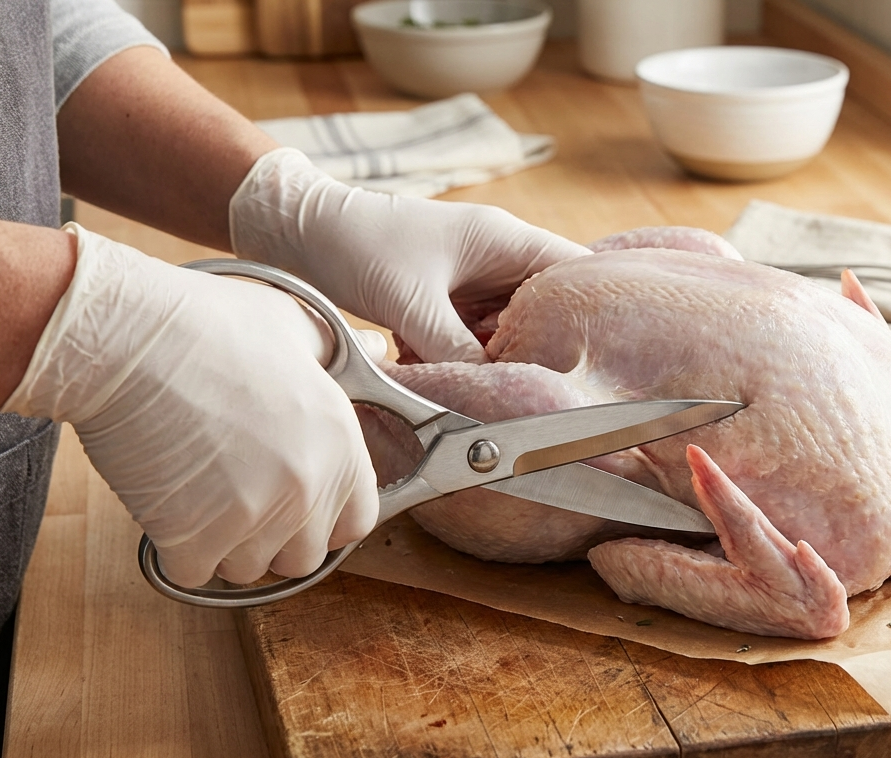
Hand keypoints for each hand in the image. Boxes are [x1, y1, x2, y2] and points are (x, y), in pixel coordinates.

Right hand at [3, 224, 378, 587]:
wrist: (125, 338)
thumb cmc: (205, 323)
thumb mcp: (294, 325)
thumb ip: (339, 351)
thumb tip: (376, 349)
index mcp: (339, 442)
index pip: (358, 520)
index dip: (327, 517)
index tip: (298, 502)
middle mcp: (307, 486)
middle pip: (303, 556)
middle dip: (275, 537)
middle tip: (240, 498)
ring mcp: (253, 516)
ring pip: (248, 568)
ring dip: (225, 544)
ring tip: (201, 492)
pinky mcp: (194, 536)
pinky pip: (195, 571)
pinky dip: (178, 549)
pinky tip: (168, 503)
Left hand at [228, 148, 590, 363]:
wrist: (291, 228)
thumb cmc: (354, 243)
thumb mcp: (411, 303)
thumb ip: (457, 350)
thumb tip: (494, 395)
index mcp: (505, 240)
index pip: (577, 272)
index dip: (593, 311)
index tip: (598, 356)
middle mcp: (497, 257)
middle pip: (547, 309)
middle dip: (543, 349)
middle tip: (542, 389)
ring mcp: (470, 279)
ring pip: (508, 329)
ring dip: (498, 357)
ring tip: (495, 386)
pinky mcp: (443, 300)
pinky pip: (472, 337)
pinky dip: (464, 358)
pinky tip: (446, 373)